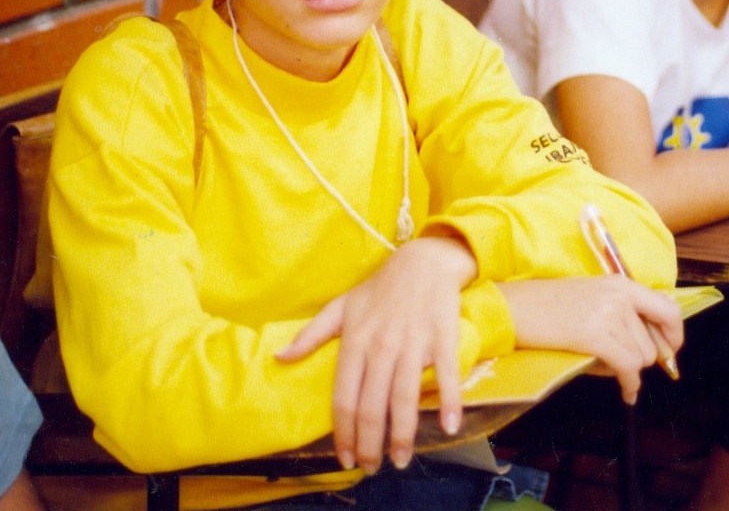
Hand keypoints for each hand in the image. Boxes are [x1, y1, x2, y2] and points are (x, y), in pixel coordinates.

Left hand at [277, 236, 476, 473]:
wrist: (424, 259)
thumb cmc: (381, 287)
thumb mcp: (341, 306)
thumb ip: (311, 335)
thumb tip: (279, 357)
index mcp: (355, 342)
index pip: (344, 398)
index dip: (344, 433)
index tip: (347, 458)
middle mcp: (381, 347)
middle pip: (372, 406)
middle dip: (370, 443)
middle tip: (372, 468)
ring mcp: (413, 343)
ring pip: (404, 397)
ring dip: (402, 434)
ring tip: (399, 460)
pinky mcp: (442, 337)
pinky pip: (446, 375)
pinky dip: (448, 401)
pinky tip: (448, 427)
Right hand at [498, 277, 683, 404]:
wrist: (514, 308)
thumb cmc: (547, 307)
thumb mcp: (591, 298)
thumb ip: (621, 315)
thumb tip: (651, 350)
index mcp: (621, 283)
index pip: (668, 308)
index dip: (674, 336)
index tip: (669, 353)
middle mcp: (620, 295)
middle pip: (653, 343)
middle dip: (640, 361)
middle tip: (620, 367)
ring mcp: (608, 313)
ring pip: (641, 358)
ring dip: (628, 370)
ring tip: (604, 366)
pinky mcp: (595, 334)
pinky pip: (628, 368)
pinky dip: (629, 385)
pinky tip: (626, 393)